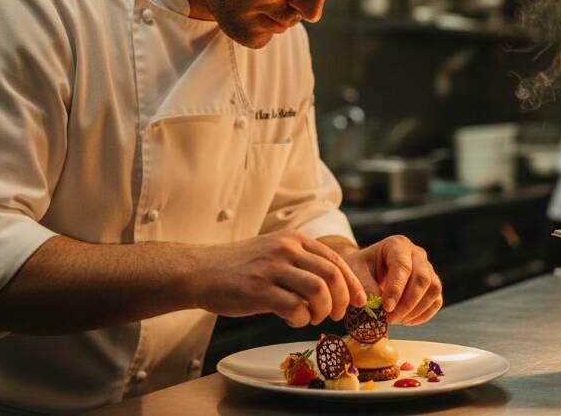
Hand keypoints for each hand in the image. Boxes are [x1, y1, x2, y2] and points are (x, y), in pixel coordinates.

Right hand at [195, 230, 366, 326]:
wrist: (201, 271)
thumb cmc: (241, 267)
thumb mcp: (275, 253)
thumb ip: (302, 264)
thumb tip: (335, 287)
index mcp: (294, 240)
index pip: (335, 260)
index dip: (352, 284)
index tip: (359, 302)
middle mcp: (286, 250)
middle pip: (332, 275)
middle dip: (343, 300)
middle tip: (338, 315)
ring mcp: (272, 269)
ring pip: (318, 290)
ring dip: (323, 310)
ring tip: (314, 317)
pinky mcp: (259, 290)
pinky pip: (295, 308)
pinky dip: (301, 319)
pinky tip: (292, 319)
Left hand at [328, 235, 441, 325]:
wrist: (366, 267)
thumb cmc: (360, 267)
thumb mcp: (355, 272)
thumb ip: (364, 287)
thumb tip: (378, 307)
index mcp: (397, 245)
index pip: (403, 267)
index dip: (396, 289)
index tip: (386, 308)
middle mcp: (417, 254)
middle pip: (423, 278)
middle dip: (407, 303)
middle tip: (389, 319)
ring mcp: (428, 268)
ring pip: (433, 289)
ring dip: (416, 310)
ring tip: (396, 320)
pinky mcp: (432, 284)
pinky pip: (436, 301)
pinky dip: (423, 314)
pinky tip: (406, 321)